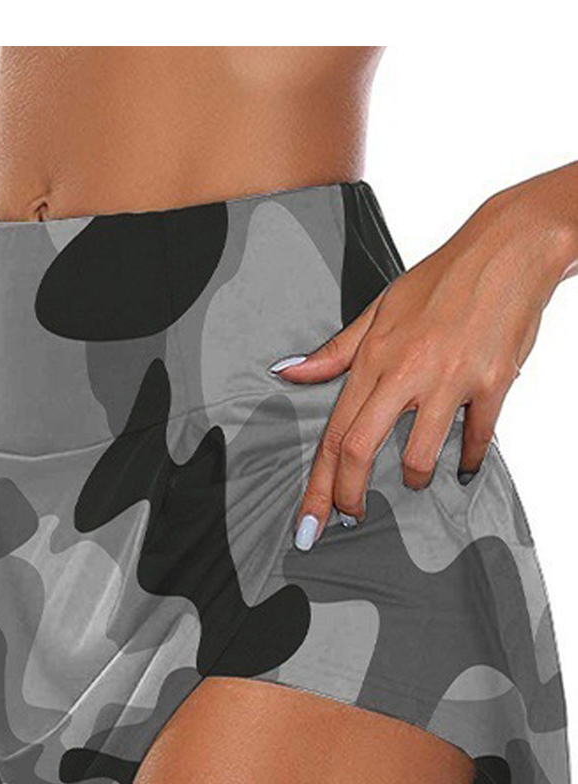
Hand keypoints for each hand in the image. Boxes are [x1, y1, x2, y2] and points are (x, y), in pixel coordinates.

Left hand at [270, 183, 575, 550]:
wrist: (508, 249)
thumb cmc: (440, 279)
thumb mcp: (378, 308)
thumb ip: (334, 351)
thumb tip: (288, 371)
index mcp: (375, 358)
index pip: (334, 432)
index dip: (318, 484)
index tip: (310, 521)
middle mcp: (406, 372)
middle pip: (361, 449)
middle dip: (349, 496)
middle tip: (350, 517)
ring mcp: (450, 380)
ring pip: (419, 455)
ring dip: (414, 479)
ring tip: (413, 480)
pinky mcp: (492, 383)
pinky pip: (477, 438)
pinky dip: (469, 460)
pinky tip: (464, 467)